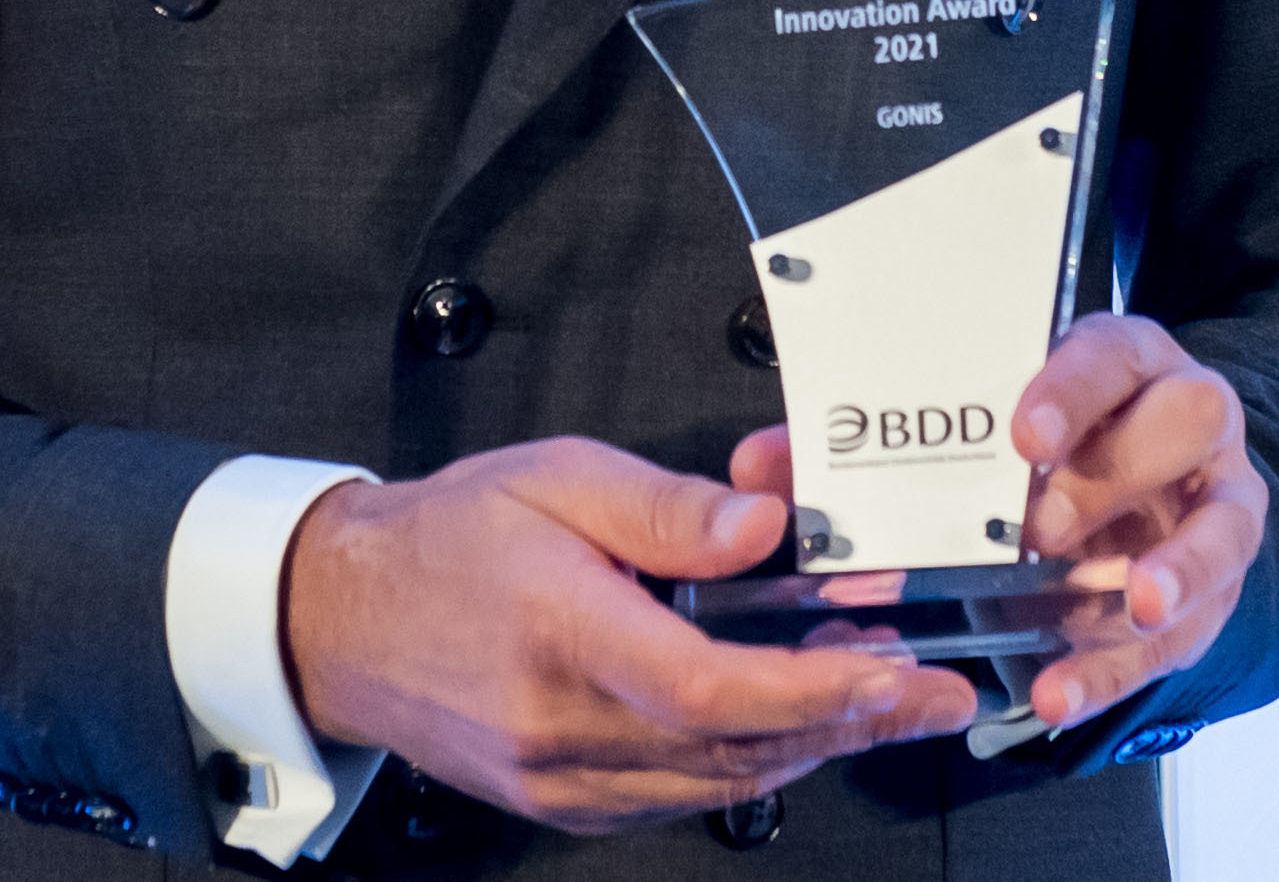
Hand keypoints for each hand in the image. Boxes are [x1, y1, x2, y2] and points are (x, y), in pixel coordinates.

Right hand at [280, 438, 982, 833]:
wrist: (342, 617)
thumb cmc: (446, 539)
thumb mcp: (557, 478)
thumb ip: (667, 506)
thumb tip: (764, 526)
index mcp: (563, 634)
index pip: (711, 685)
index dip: (816, 688)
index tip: (895, 672)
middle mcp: (562, 727)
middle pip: (735, 747)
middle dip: (854, 721)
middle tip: (935, 693)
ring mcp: (560, 778)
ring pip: (717, 782)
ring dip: (812, 744)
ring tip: (886, 697)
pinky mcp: (561, 802)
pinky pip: (676, 798)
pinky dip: (746, 763)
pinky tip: (793, 723)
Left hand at [725, 311, 1267, 737]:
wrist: (1138, 494)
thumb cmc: (1038, 455)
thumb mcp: (969, 437)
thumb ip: (864, 450)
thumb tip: (757, 468)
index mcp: (1117, 361)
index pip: (1110, 351)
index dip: (1072, 387)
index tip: (1022, 434)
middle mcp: (1180, 415)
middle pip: (1186, 417)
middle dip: (1112, 476)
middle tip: (1039, 529)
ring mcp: (1215, 497)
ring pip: (1224, 520)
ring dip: (1175, 568)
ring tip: (1132, 605)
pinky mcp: (1218, 581)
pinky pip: (1192, 626)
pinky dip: (1122, 665)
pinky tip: (1064, 696)